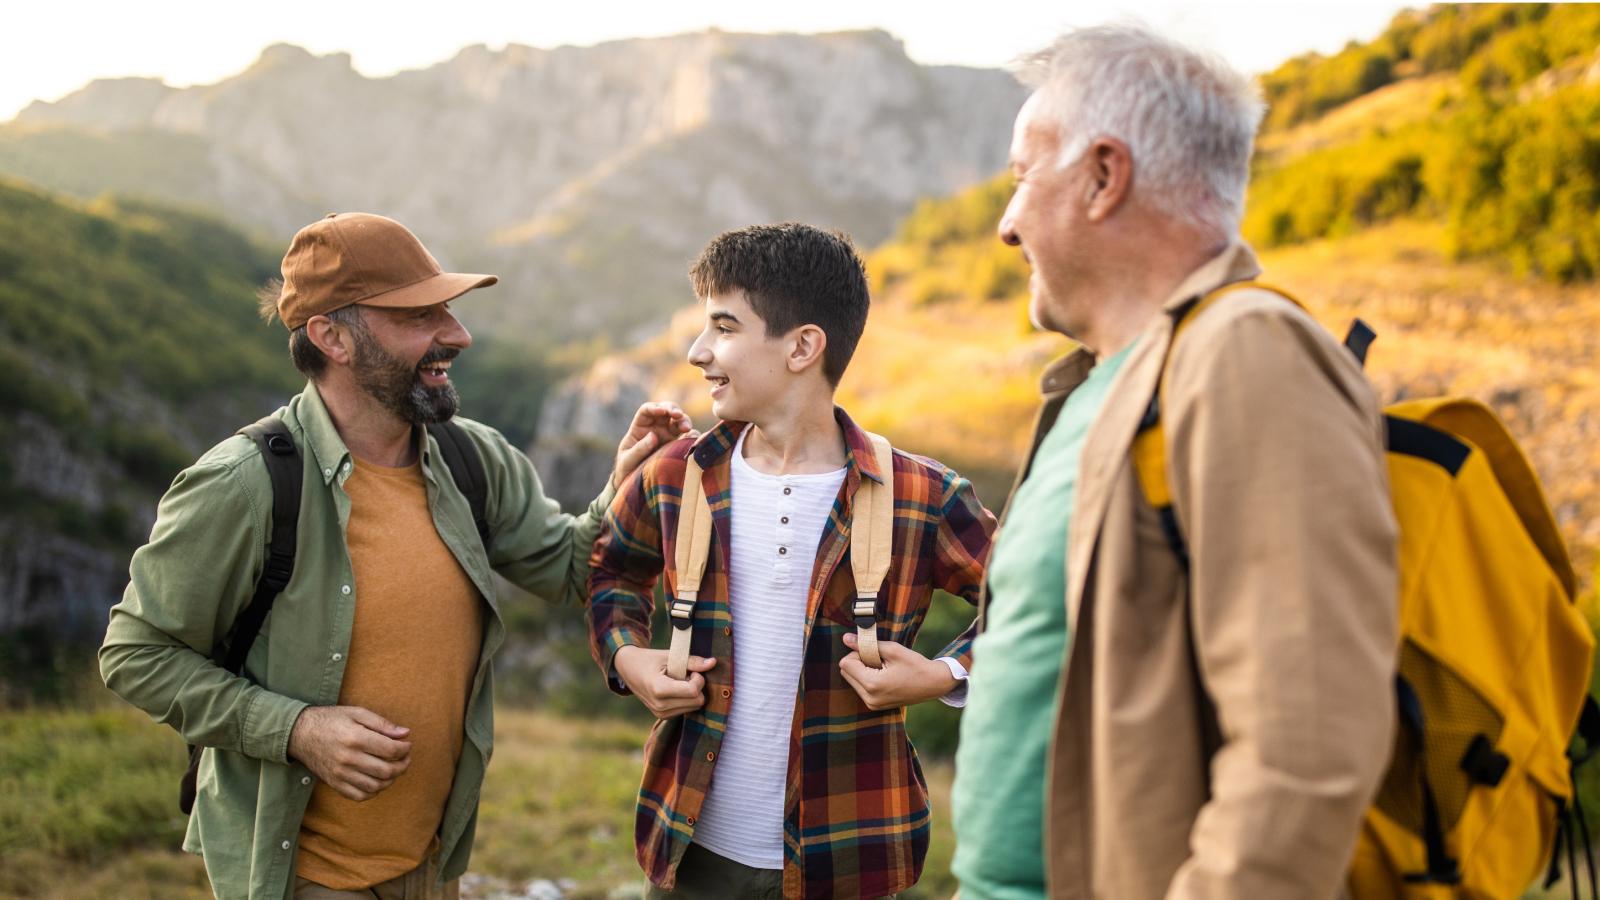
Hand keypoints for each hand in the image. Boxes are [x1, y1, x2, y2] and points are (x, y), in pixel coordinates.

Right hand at [288, 706, 411, 801]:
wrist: (300, 733)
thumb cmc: (331, 720)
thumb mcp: (357, 713)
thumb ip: (382, 724)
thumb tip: (405, 734)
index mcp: (356, 738)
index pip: (391, 750)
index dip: (405, 749)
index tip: (407, 745)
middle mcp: (348, 759)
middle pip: (386, 771)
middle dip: (403, 765)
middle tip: (405, 758)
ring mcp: (340, 774)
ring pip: (376, 786)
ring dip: (391, 780)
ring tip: (393, 769)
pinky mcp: (334, 784)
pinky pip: (360, 796)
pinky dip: (374, 791)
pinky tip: (377, 780)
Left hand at [613, 402, 693, 489]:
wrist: (635, 484)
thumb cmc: (626, 468)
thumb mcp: (627, 460)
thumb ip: (639, 449)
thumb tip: (654, 436)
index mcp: (640, 426)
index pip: (647, 410)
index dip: (655, 408)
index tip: (661, 411)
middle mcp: (656, 427)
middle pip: (666, 410)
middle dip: (673, 409)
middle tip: (678, 415)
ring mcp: (668, 435)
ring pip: (679, 421)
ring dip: (684, 420)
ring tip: (686, 428)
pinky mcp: (677, 445)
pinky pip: (687, 436)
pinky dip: (692, 435)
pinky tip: (693, 439)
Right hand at [613, 645, 716, 717]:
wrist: (628, 669)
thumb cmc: (649, 659)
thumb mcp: (670, 656)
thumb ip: (692, 661)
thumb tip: (713, 662)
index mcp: (659, 689)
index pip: (693, 691)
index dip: (698, 678)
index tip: (691, 670)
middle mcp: (660, 705)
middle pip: (697, 701)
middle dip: (697, 687)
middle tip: (686, 675)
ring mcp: (660, 713)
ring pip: (694, 707)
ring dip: (692, 693)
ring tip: (679, 681)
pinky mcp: (662, 716)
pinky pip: (687, 709)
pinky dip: (686, 699)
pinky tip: (676, 689)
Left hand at [839, 633, 957, 710]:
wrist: (934, 684)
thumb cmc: (915, 665)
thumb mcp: (892, 650)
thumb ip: (867, 644)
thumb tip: (845, 638)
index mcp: (872, 685)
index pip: (846, 663)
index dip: (857, 652)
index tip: (874, 652)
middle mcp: (869, 698)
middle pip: (846, 672)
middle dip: (858, 661)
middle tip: (879, 659)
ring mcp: (872, 704)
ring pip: (851, 679)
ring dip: (862, 670)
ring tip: (883, 668)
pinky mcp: (874, 706)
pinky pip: (860, 688)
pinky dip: (867, 678)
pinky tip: (884, 677)